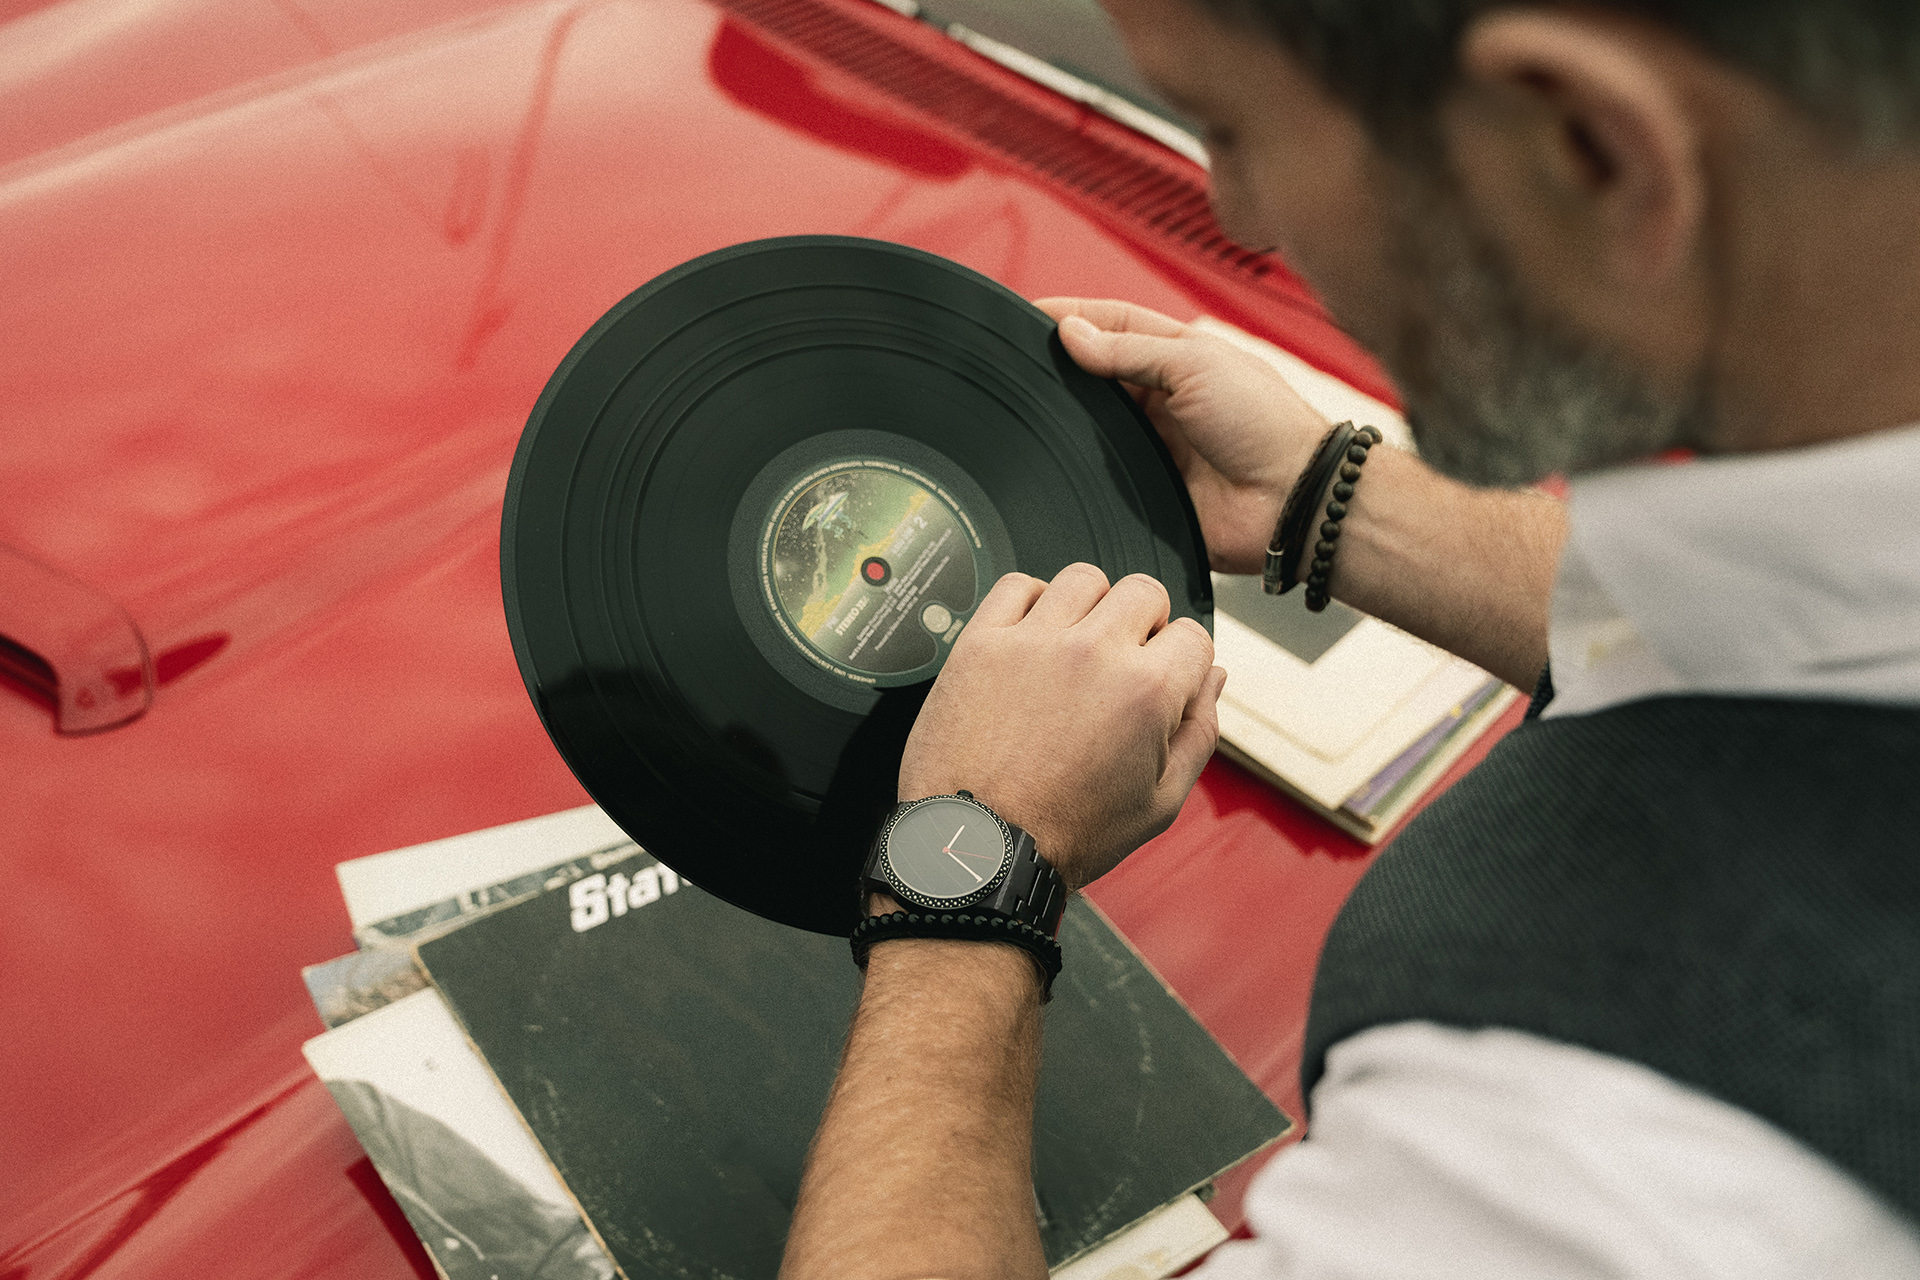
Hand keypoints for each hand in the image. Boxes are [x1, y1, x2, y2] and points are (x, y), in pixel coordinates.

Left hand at [900, 565, 1225, 889]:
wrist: (976, 850)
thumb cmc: (1061, 835)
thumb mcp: (1158, 803)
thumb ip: (1198, 734)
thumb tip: (1213, 680)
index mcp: (1146, 690)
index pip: (1192, 635)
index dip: (1184, 663)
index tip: (1165, 682)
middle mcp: (1092, 653)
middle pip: (1142, 591)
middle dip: (1145, 624)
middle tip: (1125, 663)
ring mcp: (1032, 642)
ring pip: (1083, 579)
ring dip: (1091, 607)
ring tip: (1078, 648)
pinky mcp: (981, 644)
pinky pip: (1015, 585)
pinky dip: (1031, 601)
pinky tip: (1034, 636)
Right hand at [1035, 297, 1331, 573]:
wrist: (1290, 500)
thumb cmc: (1266, 425)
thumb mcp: (1194, 364)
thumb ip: (1128, 349)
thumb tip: (1071, 333)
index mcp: (1178, 357)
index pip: (1112, 325)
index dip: (1071, 317)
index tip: (1028, 315)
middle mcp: (1162, 399)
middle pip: (1095, 377)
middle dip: (1062, 369)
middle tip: (1022, 365)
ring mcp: (1153, 445)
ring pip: (1092, 426)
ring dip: (1070, 420)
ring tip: (1039, 412)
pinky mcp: (1146, 489)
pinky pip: (1101, 476)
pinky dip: (1082, 468)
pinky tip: (1064, 459)